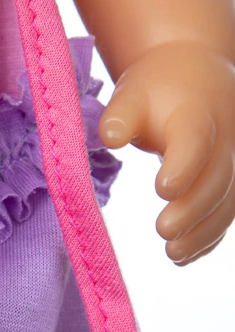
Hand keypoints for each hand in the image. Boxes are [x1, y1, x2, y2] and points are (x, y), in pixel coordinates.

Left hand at [98, 40, 234, 265]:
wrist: (192, 76)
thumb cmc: (155, 90)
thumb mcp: (131, 95)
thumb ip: (120, 115)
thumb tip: (109, 137)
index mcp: (198, 114)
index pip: (196, 142)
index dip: (184, 166)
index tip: (162, 190)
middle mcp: (226, 138)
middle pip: (217, 178)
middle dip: (193, 208)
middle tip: (163, 230)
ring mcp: (233, 161)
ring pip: (228, 201)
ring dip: (203, 231)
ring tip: (173, 254)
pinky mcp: (231, 181)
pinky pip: (226, 211)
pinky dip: (208, 236)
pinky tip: (184, 256)